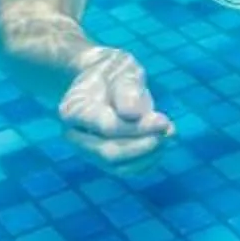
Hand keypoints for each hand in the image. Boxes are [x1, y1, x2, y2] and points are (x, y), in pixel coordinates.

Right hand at [59, 49, 174, 169]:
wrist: (106, 82)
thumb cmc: (115, 72)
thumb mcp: (123, 69)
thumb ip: (127, 87)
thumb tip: (132, 113)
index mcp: (72, 110)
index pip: (106, 127)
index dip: (137, 128)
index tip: (164, 119)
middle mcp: (75, 135)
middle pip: (109, 153)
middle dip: (142, 145)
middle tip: (167, 129)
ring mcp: (88, 151)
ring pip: (119, 167)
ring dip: (148, 155)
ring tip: (167, 133)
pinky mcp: (104, 161)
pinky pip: (128, 171)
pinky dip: (149, 160)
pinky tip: (163, 141)